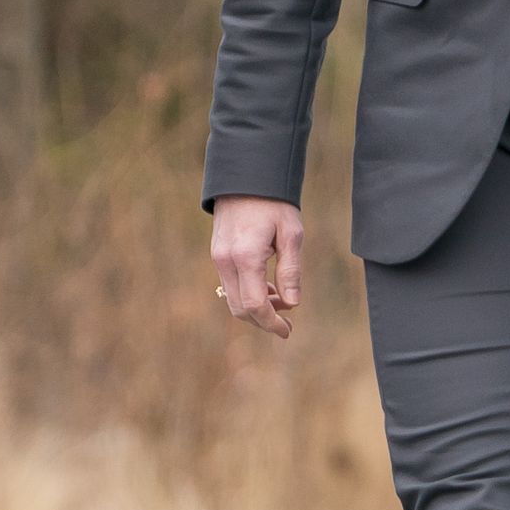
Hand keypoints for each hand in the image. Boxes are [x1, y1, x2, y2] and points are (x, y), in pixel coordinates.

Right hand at [210, 197, 307, 339]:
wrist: (245, 178)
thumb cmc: (273, 204)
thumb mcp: (291, 234)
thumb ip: (291, 271)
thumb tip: (293, 304)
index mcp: (246, 257)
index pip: (254, 305)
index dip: (271, 323)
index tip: (288, 332)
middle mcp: (226, 261)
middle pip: (239, 308)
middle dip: (263, 321)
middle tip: (287, 325)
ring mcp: (218, 258)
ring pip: (232, 299)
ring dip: (255, 308)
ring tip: (281, 301)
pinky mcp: (217, 254)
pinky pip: (229, 285)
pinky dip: (247, 294)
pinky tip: (266, 288)